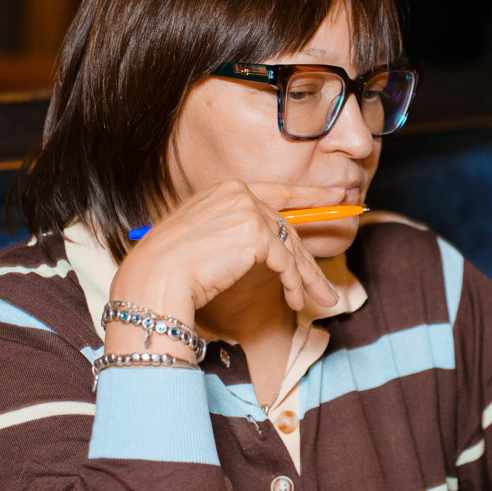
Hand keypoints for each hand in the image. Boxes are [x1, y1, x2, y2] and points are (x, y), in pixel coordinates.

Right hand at [109, 179, 343, 322]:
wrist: (155, 278)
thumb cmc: (169, 265)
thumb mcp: (205, 237)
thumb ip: (235, 231)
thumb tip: (270, 248)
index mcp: (226, 188)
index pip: (278, 192)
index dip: (310, 195)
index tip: (336, 196)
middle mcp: (239, 193)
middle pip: (287, 227)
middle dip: (310, 261)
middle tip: (328, 282)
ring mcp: (248, 210)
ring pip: (292, 247)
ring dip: (309, 278)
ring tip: (324, 299)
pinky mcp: (256, 234)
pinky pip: (286, 264)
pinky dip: (295, 285)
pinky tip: (296, 302)